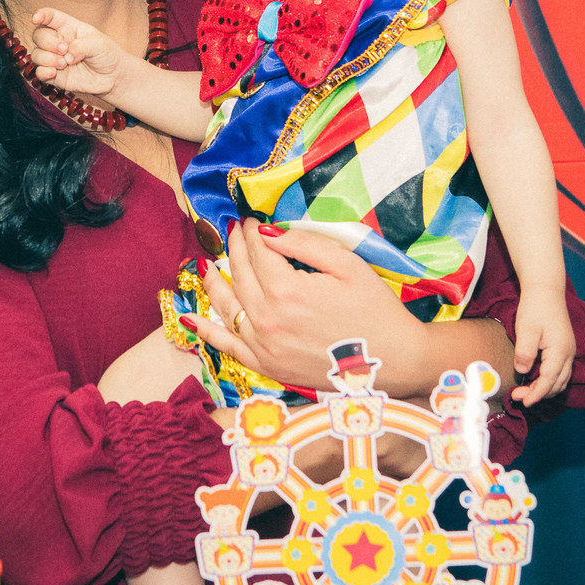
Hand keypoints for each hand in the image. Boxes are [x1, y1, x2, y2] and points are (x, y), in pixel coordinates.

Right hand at [30, 7, 121, 96]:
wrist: (113, 78)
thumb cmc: (107, 55)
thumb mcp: (99, 44)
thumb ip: (80, 46)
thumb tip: (66, 56)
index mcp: (68, 28)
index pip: (50, 17)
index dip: (41, 15)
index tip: (36, 18)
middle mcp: (58, 41)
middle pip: (39, 36)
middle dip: (48, 42)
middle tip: (64, 49)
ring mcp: (55, 59)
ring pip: (36, 54)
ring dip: (47, 58)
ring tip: (64, 64)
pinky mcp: (54, 76)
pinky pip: (39, 72)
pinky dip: (43, 72)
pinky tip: (54, 73)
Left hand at [188, 220, 432, 397]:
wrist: (394, 362)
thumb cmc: (375, 309)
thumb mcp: (347, 266)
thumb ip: (304, 245)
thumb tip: (266, 230)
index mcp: (287, 290)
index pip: (257, 251)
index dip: (251, 231)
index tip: (250, 219)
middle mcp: (267, 319)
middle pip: (240, 274)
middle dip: (235, 248)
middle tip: (234, 231)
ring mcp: (264, 346)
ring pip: (228, 306)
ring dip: (215, 280)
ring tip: (208, 261)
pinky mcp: (267, 366)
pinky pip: (228, 346)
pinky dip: (207, 330)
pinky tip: (191, 316)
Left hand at [510, 287, 574, 405]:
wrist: (546, 290)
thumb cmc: (535, 308)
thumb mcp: (526, 330)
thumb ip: (525, 352)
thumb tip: (523, 372)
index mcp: (560, 351)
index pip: (549, 381)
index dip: (536, 394)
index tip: (523, 402)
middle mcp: (568, 354)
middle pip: (557, 384)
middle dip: (539, 394)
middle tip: (517, 396)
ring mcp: (567, 351)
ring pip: (560, 379)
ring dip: (544, 388)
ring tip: (524, 390)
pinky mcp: (563, 348)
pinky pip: (559, 371)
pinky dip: (548, 380)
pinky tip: (534, 378)